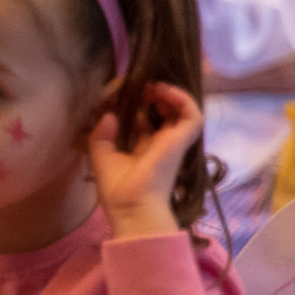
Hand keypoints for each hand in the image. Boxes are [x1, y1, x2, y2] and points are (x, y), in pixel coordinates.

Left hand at [88, 81, 201, 238]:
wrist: (133, 207)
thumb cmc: (118, 188)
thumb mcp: (102, 156)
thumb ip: (101, 135)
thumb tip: (107, 114)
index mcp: (143, 149)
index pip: (145, 120)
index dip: (136, 105)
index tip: (119, 93)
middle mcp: (161, 143)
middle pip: (164, 112)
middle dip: (153, 96)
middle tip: (138, 86)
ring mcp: (173, 141)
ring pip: (183, 111)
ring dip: (169, 94)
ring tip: (151, 87)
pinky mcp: (182, 141)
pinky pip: (193, 115)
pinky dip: (182, 99)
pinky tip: (161, 91)